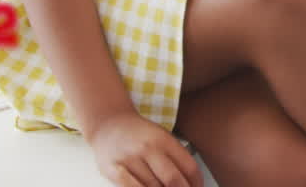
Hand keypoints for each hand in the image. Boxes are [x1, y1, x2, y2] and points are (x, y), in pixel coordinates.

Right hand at [87, 111, 202, 186]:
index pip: (189, 166)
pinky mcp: (112, 170)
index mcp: (164, 139)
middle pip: (172, 179)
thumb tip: (190, 181)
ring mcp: (129, 159)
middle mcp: (148, 148)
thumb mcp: (162, 137)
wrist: (108, 124)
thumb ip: (175, 157)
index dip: (196, 183)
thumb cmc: (139, 134)